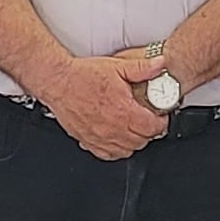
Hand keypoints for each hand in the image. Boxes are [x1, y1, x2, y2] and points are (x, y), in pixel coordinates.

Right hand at [40, 52, 167, 162]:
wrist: (58, 81)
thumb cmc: (83, 75)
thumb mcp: (117, 66)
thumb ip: (142, 67)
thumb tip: (159, 65)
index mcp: (124, 111)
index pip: (152, 127)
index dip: (161, 122)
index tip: (160, 115)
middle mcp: (113, 128)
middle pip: (142, 141)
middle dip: (149, 131)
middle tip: (148, 120)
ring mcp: (100, 137)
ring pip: (126, 150)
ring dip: (134, 141)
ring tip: (134, 129)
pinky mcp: (87, 140)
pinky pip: (107, 155)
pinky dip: (116, 150)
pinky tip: (117, 139)